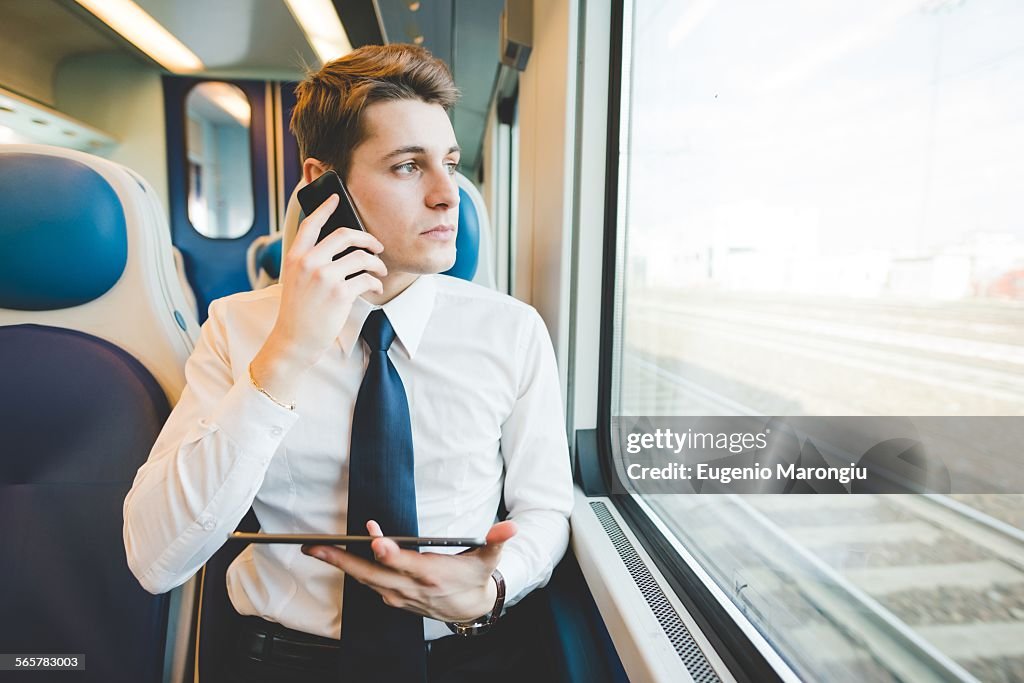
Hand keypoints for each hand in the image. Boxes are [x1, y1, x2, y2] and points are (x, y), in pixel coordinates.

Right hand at [251, 193, 385, 399]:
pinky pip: (367, 278)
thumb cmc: (297, 312)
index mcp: (295, 257)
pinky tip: (376, 287)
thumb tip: (339, 246)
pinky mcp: (340, 293)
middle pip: (344, 235)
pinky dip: (376, 282)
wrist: (293, 341)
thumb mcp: (295, 280)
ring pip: (361, 257)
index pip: (311, 224)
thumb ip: (311, 260)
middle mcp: (308, 262)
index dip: (325, 208)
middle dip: (367, 238)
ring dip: (376, 263)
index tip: (335, 198)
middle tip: (376, 246)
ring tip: (380, 271)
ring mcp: (324, 277)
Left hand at [302, 520, 516, 622]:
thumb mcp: (488, 560)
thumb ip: (496, 541)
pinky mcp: (393, 598)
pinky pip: (369, 583)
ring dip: (340, 564)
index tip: (375, 541)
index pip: (406, 564)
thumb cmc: (474, 579)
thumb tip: (511, 526)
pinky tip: (342, 554)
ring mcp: (398, 595)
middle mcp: (411, 587)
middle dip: (343, 560)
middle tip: (317, 548)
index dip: (390, 554)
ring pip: (364, 579)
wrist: (470, 611)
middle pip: (372, 573)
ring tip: (317, 549)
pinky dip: (354, 569)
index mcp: (432, 574)